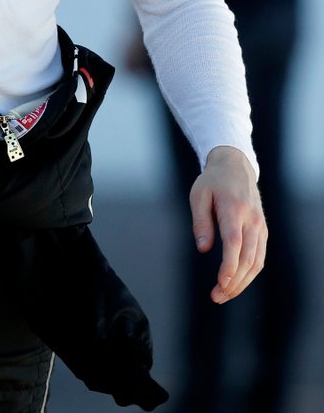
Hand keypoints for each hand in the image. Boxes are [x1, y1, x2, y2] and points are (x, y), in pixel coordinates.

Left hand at [189, 145, 266, 303]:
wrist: (236, 167)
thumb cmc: (213, 181)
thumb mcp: (199, 195)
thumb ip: (200, 221)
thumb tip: (203, 248)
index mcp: (234, 209)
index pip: (234, 243)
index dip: (229, 266)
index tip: (220, 283)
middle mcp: (251, 220)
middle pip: (247, 258)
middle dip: (233, 281)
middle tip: (216, 296)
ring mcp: (260, 226)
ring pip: (257, 262)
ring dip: (242, 282)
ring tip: (224, 294)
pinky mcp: (262, 230)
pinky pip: (259, 257)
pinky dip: (250, 273)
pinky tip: (236, 282)